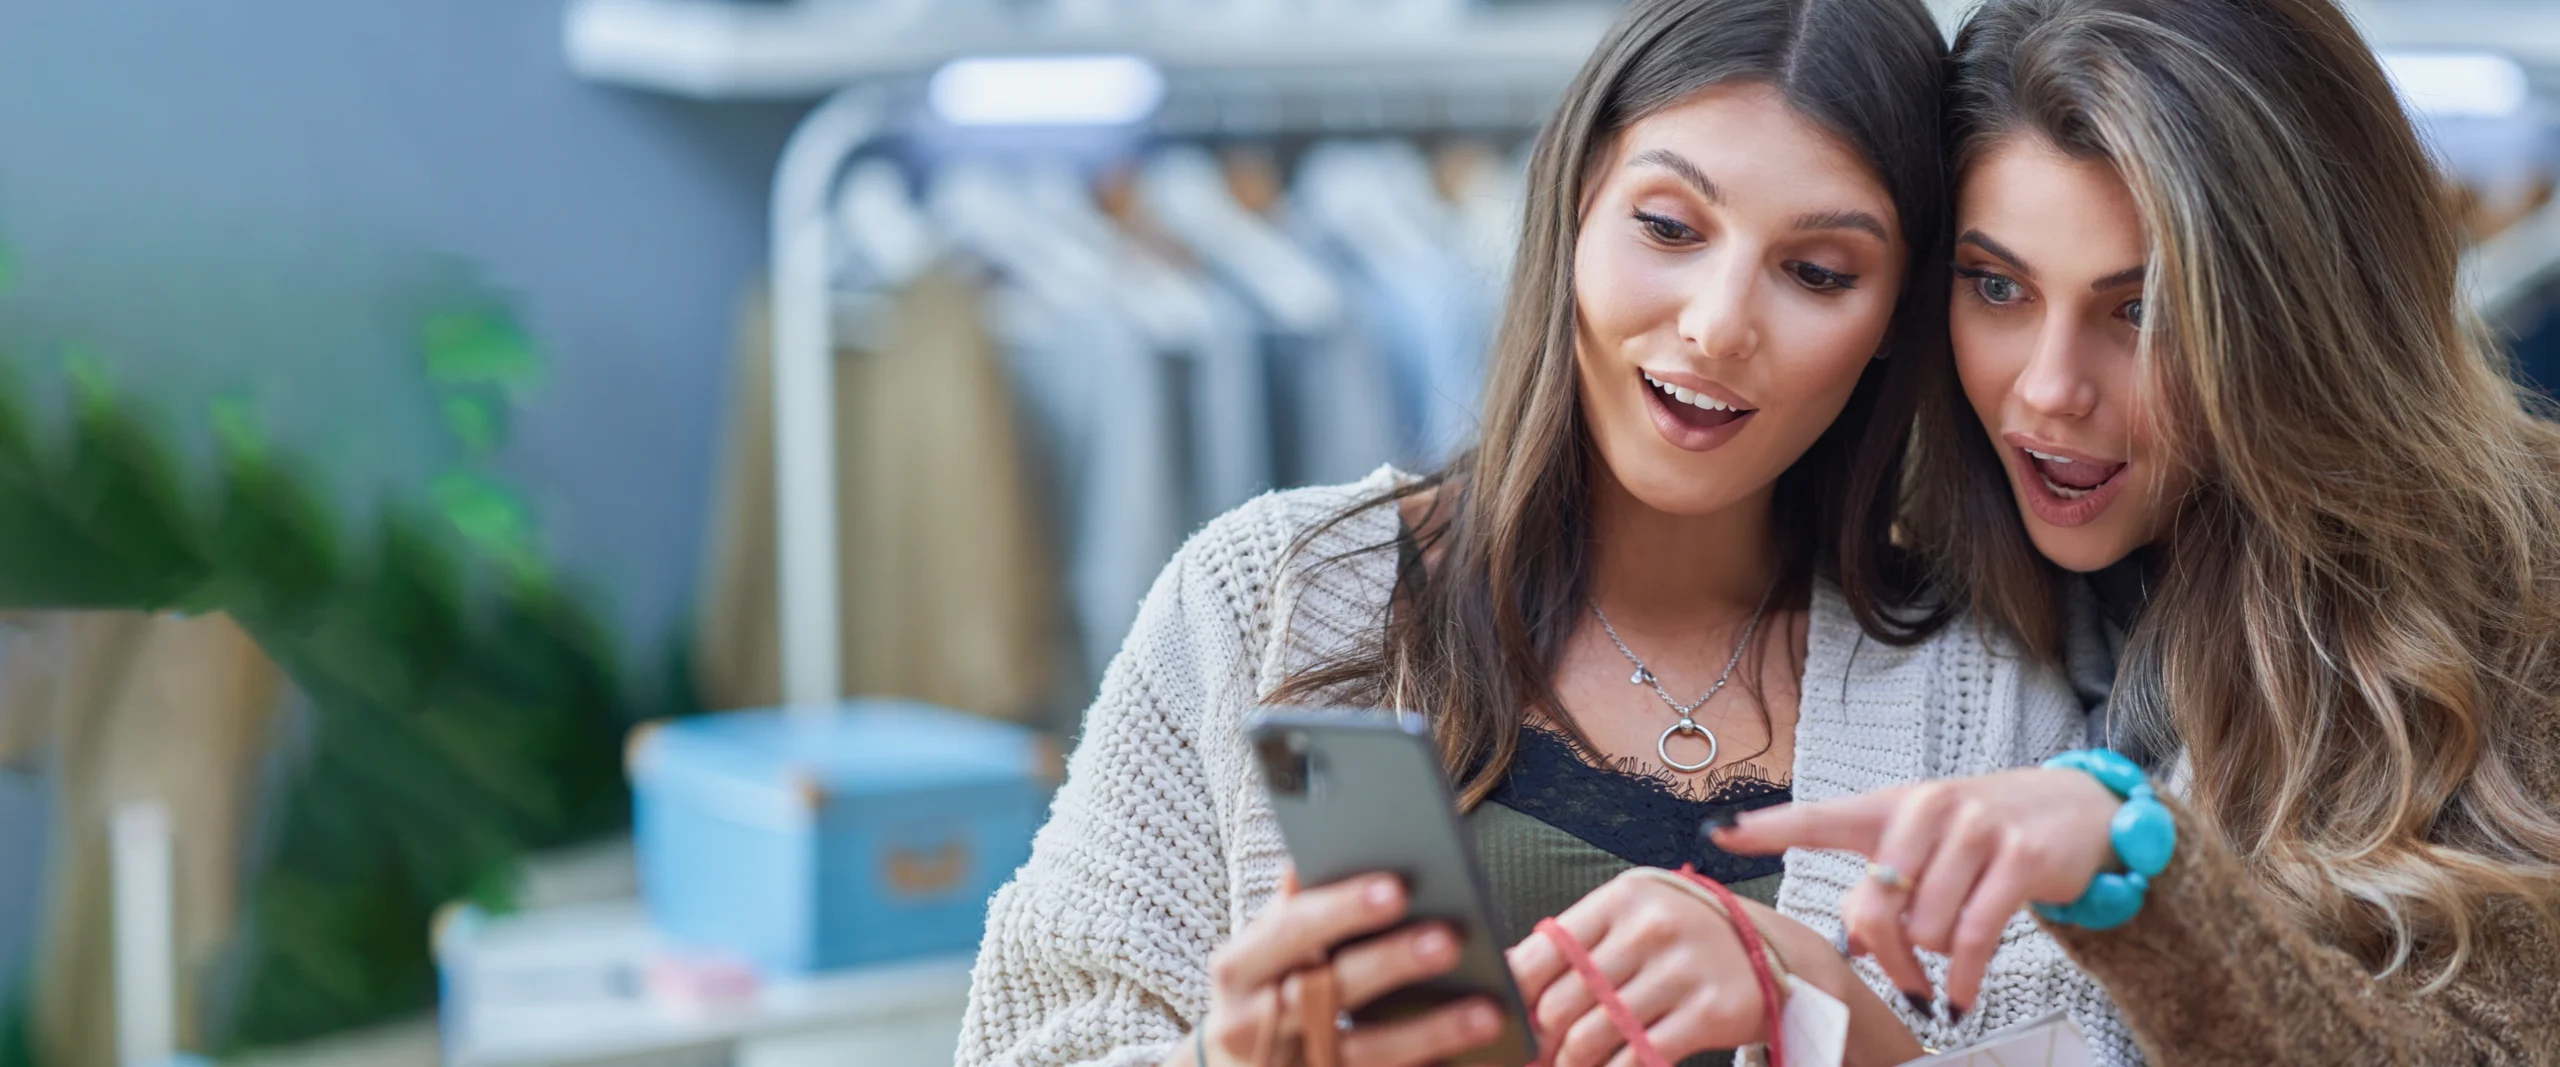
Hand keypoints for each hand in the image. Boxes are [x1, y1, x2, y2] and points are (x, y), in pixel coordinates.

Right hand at [1198, 869, 1502, 1066]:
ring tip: (1490, 1011)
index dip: (1344, 908)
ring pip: (1366, 1054)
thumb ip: (1292, 908)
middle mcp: (1254, 1022)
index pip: (1293, 928)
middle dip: (1393, 964)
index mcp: (1241, 967)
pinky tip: (1486, 1057)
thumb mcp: (1261, 950)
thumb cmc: (1262, 991)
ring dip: (1430, 1032)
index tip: (1397, 887)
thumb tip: (1314, 852)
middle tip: (1451, 939)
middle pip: (1332, 992)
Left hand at [1504, 868, 1875, 1066]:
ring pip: (1593, 1035)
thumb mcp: (1631, 920)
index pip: (1544, 953)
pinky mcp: (1710, 1012)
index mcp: (1622, 898)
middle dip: (1541, 1041)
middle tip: (1535, 1058)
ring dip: (1570, 1064)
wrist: (1772, 953)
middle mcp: (1652, 927)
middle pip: (1562, 1001)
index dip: (1514, 997)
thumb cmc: (1681, 937)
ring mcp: (1683, 969)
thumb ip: (1574, 945)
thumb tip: (1504, 981)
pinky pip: (1638, 1057)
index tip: (1508, 1022)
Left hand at [1709, 769, 2120, 1014]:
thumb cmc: (1982, 834)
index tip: (1718, 833)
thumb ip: (1885, 884)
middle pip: (1873, 904)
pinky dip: (1962, 980)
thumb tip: (1857, 942)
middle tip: (1903, 978)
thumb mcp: (1926, 844)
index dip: (1768, 827)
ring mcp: (1975, 831)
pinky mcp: (2018, 861)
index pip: (1820, 816)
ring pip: (1924, 928)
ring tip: (1946, 953)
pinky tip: (1960, 998)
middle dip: (1886, 954)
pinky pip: (1973, 939)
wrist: (2077, 809)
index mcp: (1890, 805)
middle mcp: (1926, 809)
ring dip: (1931, 958)